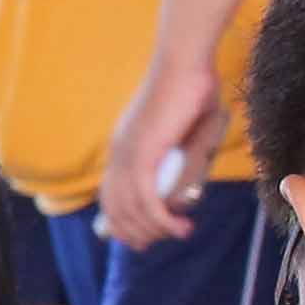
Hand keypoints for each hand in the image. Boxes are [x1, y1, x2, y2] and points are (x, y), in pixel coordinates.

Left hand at [99, 61, 221, 246]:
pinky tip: (179, 228)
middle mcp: (119, 153)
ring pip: (131, 209)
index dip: (121, 220)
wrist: (186, 62)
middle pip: (115, 207)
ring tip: (177, 234)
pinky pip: (146, 200)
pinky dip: (161, 219)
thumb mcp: (189, 131)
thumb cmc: (193, 89)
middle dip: (134, 232)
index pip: (111, 194)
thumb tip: (192, 184)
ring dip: (153, 229)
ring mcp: (128, 154)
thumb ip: (187, 157)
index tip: (140, 237)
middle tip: (159, 241)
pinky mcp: (143, 154)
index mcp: (124, 147)